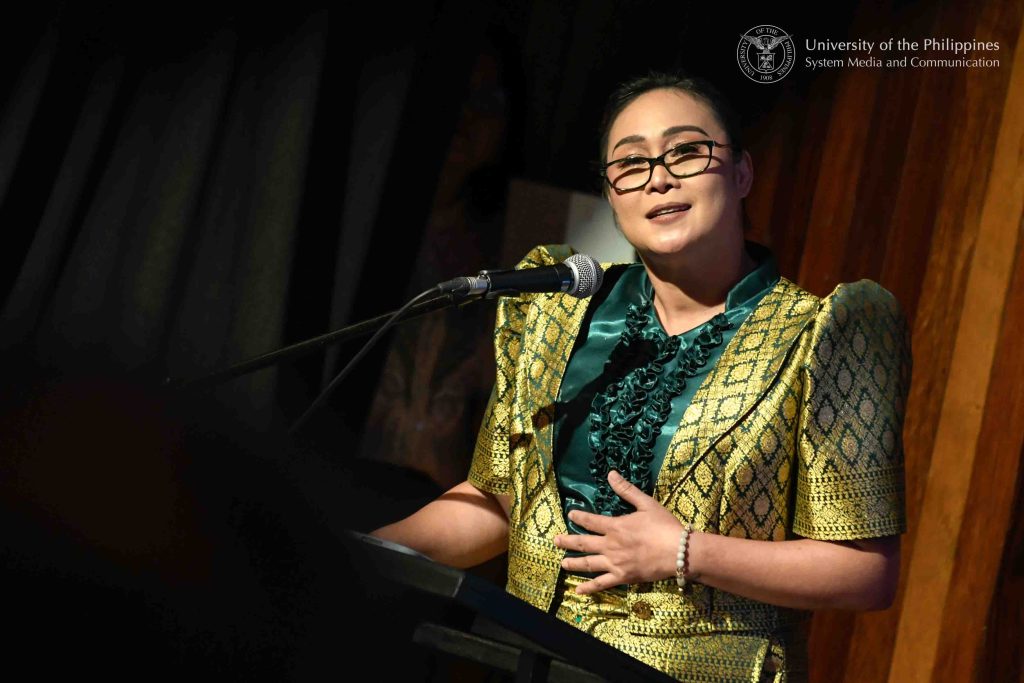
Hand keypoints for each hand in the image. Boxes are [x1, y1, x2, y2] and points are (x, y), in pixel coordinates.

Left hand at [553, 470, 683, 594]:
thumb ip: (626, 490)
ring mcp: (615, 563)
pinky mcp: (622, 578)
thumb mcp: (646, 504)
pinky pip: (602, 584)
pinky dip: (589, 588)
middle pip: (583, 543)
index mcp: (615, 526)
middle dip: (567, 541)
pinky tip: (578, 591)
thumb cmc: (664, 526)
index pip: (590, 521)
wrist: (679, 551)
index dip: (579, 517)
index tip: (570, 514)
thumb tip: (610, 474)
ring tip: (562, 563)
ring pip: (588, 564)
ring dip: (573, 563)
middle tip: (554, 540)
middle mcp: (610, 545)